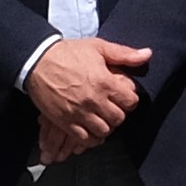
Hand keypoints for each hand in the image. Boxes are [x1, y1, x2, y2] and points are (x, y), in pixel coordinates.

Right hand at [26, 39, 152, 166]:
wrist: (37, 61)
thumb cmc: (68, 53)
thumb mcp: (98, 47)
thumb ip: (124, 54)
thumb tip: (148, 54)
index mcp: (105, 82)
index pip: (130, 101)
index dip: (129, 99)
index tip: (123, 96)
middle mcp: (94, 100)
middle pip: (118, 118)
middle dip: (118, 113)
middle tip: (112, 107)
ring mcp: (79, 113)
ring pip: (103, 131)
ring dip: (105, 126)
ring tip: (101, 118)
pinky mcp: (65, 121)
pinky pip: (84, 139)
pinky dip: (90, 138)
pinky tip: (90, 130)